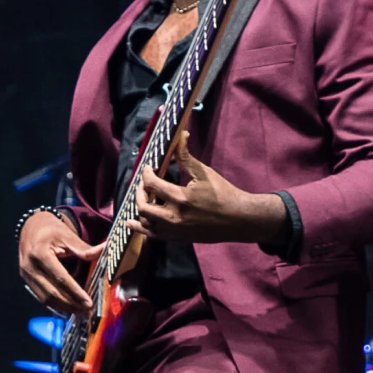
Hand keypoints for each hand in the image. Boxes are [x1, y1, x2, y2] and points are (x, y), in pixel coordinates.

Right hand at [19, 212, 101, 314]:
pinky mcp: (27, 280)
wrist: (31, 227)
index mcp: (40, 254)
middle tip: (87, 311)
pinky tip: (69, 306)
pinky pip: (41, 296)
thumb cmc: (51, 230)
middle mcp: (29, 267)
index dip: (75, 292)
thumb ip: (84, 248)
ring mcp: (26, 275)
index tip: (88, 302)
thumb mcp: (67, 235)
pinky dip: (55, 303)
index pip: (60, 278)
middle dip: (70, 304)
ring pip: (44, 298)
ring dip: (63, 307)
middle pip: (51, 292)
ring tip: (81, 312)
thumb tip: (104, 250)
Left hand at [128, 131, 287, 244]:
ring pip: (145, 221)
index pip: (152, 184)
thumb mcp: (205, 173)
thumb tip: (181, 134)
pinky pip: (152, 235)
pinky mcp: (178, 238)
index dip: (146, 173)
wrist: (239, 219)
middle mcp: (174, 217)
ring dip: (140, 209)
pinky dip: (140, 228)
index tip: (148, 168)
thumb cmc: (224, 193)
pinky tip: (133, 221)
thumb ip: (187, 156)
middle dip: (140, 192)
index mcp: (181, 198)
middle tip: (144, 184)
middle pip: (143, 205)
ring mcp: (175, 230)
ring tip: (145, 198)